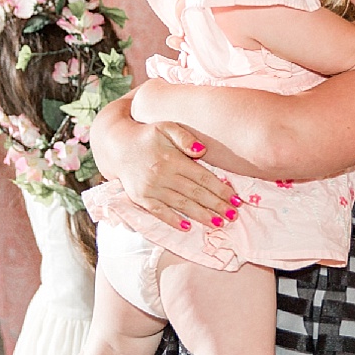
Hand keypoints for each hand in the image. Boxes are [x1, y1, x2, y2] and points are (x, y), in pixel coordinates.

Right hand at [102, 112, 234, 229]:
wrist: (117, 146)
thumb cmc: (147, 135)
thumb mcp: (165, 127)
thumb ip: (184, 137)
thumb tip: (202, 151)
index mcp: (172, 158)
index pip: (202, 177)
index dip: (221, 189)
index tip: (236, 200)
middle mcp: (162, 175)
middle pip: (195, 194)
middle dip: (217, 206)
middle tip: (233, 216)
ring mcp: (150, 189)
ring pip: (181, 205)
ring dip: (201, 216)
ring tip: (218, 224)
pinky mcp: (140, 198)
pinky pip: (159, 212)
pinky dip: (173, 221)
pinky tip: (187, 227)